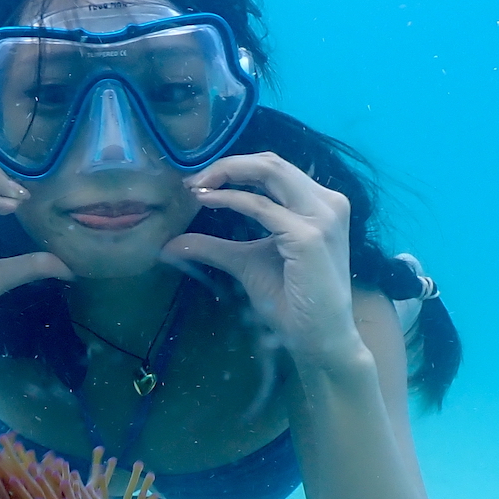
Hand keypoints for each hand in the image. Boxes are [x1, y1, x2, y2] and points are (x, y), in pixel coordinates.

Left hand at [164, 153, 367, 372]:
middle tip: (192, 180)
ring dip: (227, 172)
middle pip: (271, 162)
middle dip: (227, 165)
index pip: (274, 169)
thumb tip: (172, 244)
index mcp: (319, 204)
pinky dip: (230, 199)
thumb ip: (214, 247)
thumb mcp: (245, 263)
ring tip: (196, 186)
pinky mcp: (308, 235)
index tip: (199, 182)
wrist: (319, 337)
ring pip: (270, 170)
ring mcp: (321, 217)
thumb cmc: (291, 301)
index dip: (235, 168)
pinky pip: (261, 206)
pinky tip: (205, 201)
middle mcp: (327, 203)